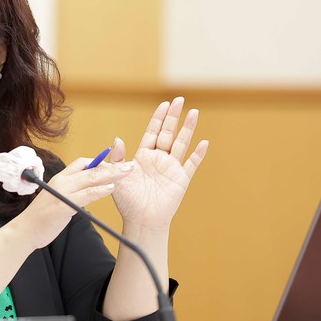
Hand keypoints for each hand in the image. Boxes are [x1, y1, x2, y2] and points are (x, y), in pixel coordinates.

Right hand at [20, 157, 132, 248]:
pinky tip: (112, 188)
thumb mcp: (57, 200)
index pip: (81, 163)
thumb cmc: (41, 218)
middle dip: (112, 166)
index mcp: (60, 179)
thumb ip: (71, 194)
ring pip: (91, 178)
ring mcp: (62, 192)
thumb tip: (86, 192)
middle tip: (129, 165)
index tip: (115, 164)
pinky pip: (86, 194)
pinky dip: (100, 190)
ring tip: (127, 173)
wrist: (25, 231)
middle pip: (91, 169)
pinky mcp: (64, 205)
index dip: (99, 161)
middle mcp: (61, 181)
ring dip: (111, 174)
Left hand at [108, 96, 208, 229]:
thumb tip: (117, 139)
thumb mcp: (117, 176)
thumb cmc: (127, 200)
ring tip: (194, 112)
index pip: (152, 132)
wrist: (140, 220)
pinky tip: (204, 142)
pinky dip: (198, 154)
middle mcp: (159, 159)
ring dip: (188, 129)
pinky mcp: (181, 180)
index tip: (164, 104)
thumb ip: (117, 157)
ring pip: (181, 144)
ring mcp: (171, 168)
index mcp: (143, 156)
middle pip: (168, 133)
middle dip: (173, 116)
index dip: (158, 118)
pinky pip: (191, 165)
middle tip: (179, 99)